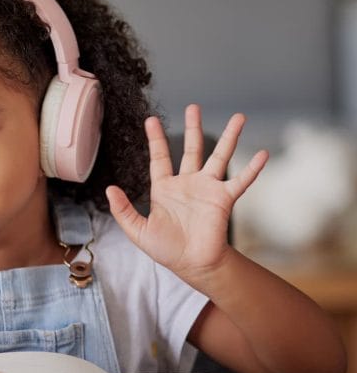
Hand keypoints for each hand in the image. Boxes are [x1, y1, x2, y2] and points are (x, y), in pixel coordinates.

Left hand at [105, 104, 267, 289]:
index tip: (151, 120)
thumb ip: (123, 210)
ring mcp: (208, 189)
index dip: (156, 139)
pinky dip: (253, 168)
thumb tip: (109, 189)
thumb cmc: (165, 249)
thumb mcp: (137, 231)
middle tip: (194, 107)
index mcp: (165, 188)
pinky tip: (263, 153)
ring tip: (239, 117)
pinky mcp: (224, 199)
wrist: (192, 265)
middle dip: (193, 128)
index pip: (159, 157)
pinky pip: (240, 181)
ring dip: (229, 137)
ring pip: (219, 157)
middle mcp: (188, 183)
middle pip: (191, 149)